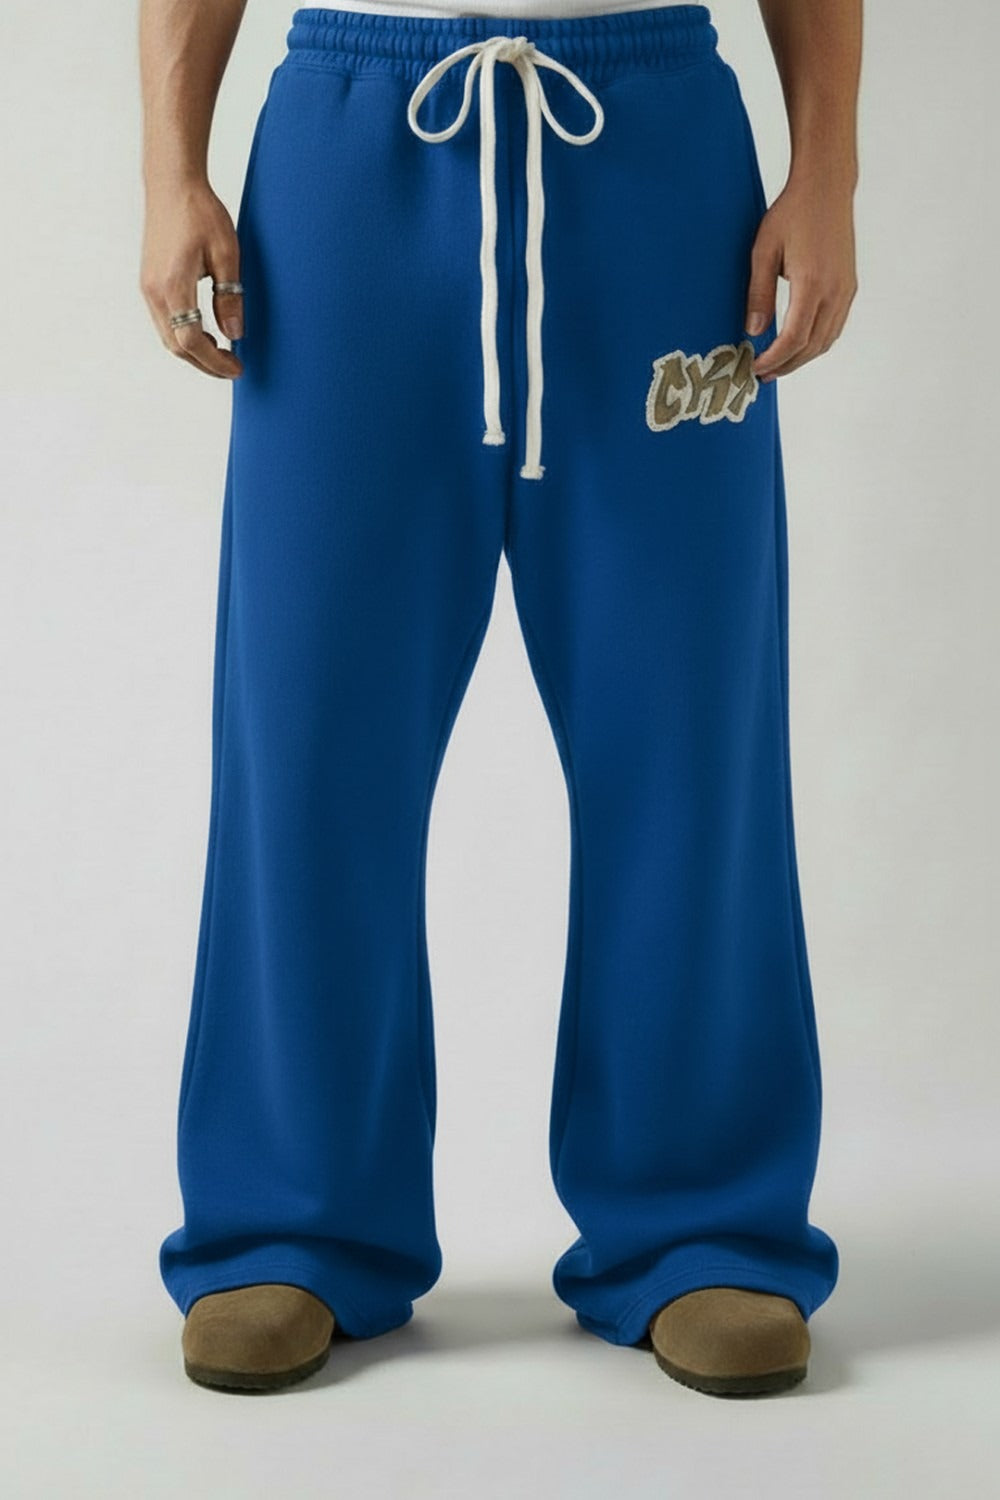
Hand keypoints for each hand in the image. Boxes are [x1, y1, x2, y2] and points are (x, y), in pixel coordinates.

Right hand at [140, 177, 245, 378]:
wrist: (172, 184)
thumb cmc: (200, 213)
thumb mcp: (226, 254)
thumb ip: (229, 297)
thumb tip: (234, 335)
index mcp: (173, 286)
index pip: (191, 341)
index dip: (214, 361)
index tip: (236, 368)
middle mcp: (154, 291)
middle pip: (177, 345)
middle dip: (205, 363)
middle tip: (232, 367)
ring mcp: (148, 288)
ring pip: (168, 336)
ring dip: (194, 351)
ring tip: (221, 354)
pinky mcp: (148, 282)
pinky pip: (164, 322)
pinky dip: (183, 335)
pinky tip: (204, 334)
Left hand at [744, 169, 857, 381]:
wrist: (827, 188)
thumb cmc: (792, 213)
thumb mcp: (763, 251)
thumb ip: (759, 294)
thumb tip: (753, 331)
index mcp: (813, 284)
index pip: (793, 339)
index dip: (774, 359)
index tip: (755, 367)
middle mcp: (835, 291)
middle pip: (812, 347)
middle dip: (786, 365)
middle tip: (763, 374)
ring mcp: (846, 290)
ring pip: (826, 340)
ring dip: (802, 358)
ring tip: (778, 365)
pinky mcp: (849, 286)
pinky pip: (835, 326)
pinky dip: (816, 342)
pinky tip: (799, 345)